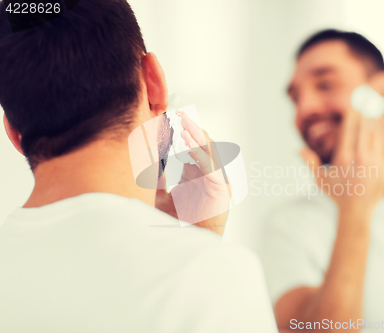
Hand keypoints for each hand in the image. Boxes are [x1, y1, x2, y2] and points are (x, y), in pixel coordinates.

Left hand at [155, 111, 230, 234]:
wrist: (188, 244)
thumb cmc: (178, 224)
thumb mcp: (159, 197)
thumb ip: (155, 181)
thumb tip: (144, 164)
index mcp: (196, 172)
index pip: (190, 145)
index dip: (181, 131)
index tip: (167, 117)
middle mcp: (208, 173)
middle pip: (201, 143)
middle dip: (190, 128)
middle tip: (177, 114)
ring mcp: (216, 180)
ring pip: (209, 150)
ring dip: (196, 135)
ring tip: (183, 123)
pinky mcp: (221, 189)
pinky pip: (211, 167)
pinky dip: (200, 154)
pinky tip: (188, 145)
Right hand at [300, 108, 383, 215]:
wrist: (358, 212)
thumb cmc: (336, 194)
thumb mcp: (320, 180)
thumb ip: (310, 163)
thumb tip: (298, 150)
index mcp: (343, 159)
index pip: (349, 130)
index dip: (352, 115)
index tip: (353, 104)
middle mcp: (360, 160)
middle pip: (364, 128)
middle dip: (365, 111)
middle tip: (366, 97)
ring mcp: (375, 163)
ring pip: (376, 135)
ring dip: (375, 119)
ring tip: (374, 105)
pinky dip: (382, 132)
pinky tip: (381, 122)